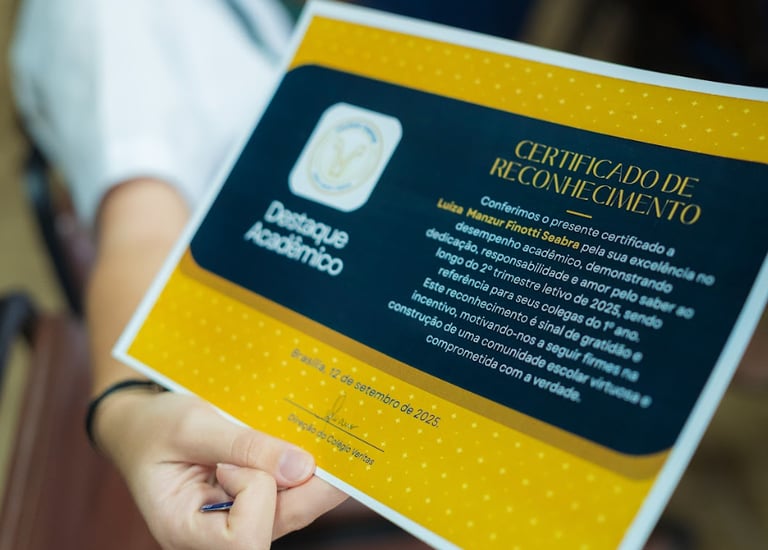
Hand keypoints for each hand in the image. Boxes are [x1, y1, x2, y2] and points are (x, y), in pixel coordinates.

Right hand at [94, 390, 347, 548]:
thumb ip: (244, 446)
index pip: (242, 536)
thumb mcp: (192, 425)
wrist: (139, 425)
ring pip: (290, 511)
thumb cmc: (153, 427)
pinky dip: (298, 473)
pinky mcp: (251, 507)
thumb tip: (301, 467)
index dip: (256, 494)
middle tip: (333, 452)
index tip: (236, 460)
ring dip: (309, 478)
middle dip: (308, 487)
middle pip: (276, 524)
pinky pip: (285, 497)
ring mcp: (235, 522)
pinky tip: (302, 448)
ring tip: (318, 442)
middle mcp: (213, 536)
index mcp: (183, 527)